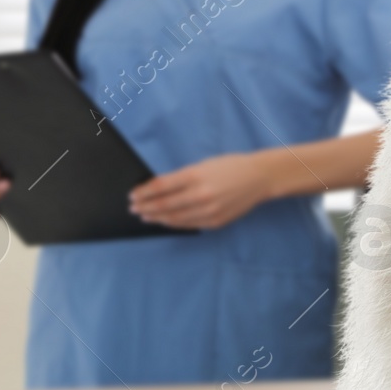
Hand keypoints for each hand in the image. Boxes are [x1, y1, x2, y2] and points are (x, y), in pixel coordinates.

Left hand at [129, 152, 270, 229]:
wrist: (258, 178)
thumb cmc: (229, 166)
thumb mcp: (202, 165)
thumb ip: (181, 178)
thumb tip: (157, 189)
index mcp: (195, 175)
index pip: (160, 187)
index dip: (143, 193)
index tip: (132, 196)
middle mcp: (200, 194)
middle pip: (164, 205)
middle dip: (145, 207)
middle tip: (133, 209)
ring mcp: (209, 210)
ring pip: (175, 218)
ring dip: (156, 218)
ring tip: (145, 216)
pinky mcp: (216, 221)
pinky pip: (189, 225)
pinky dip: (174, 223)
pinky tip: (165, 221)